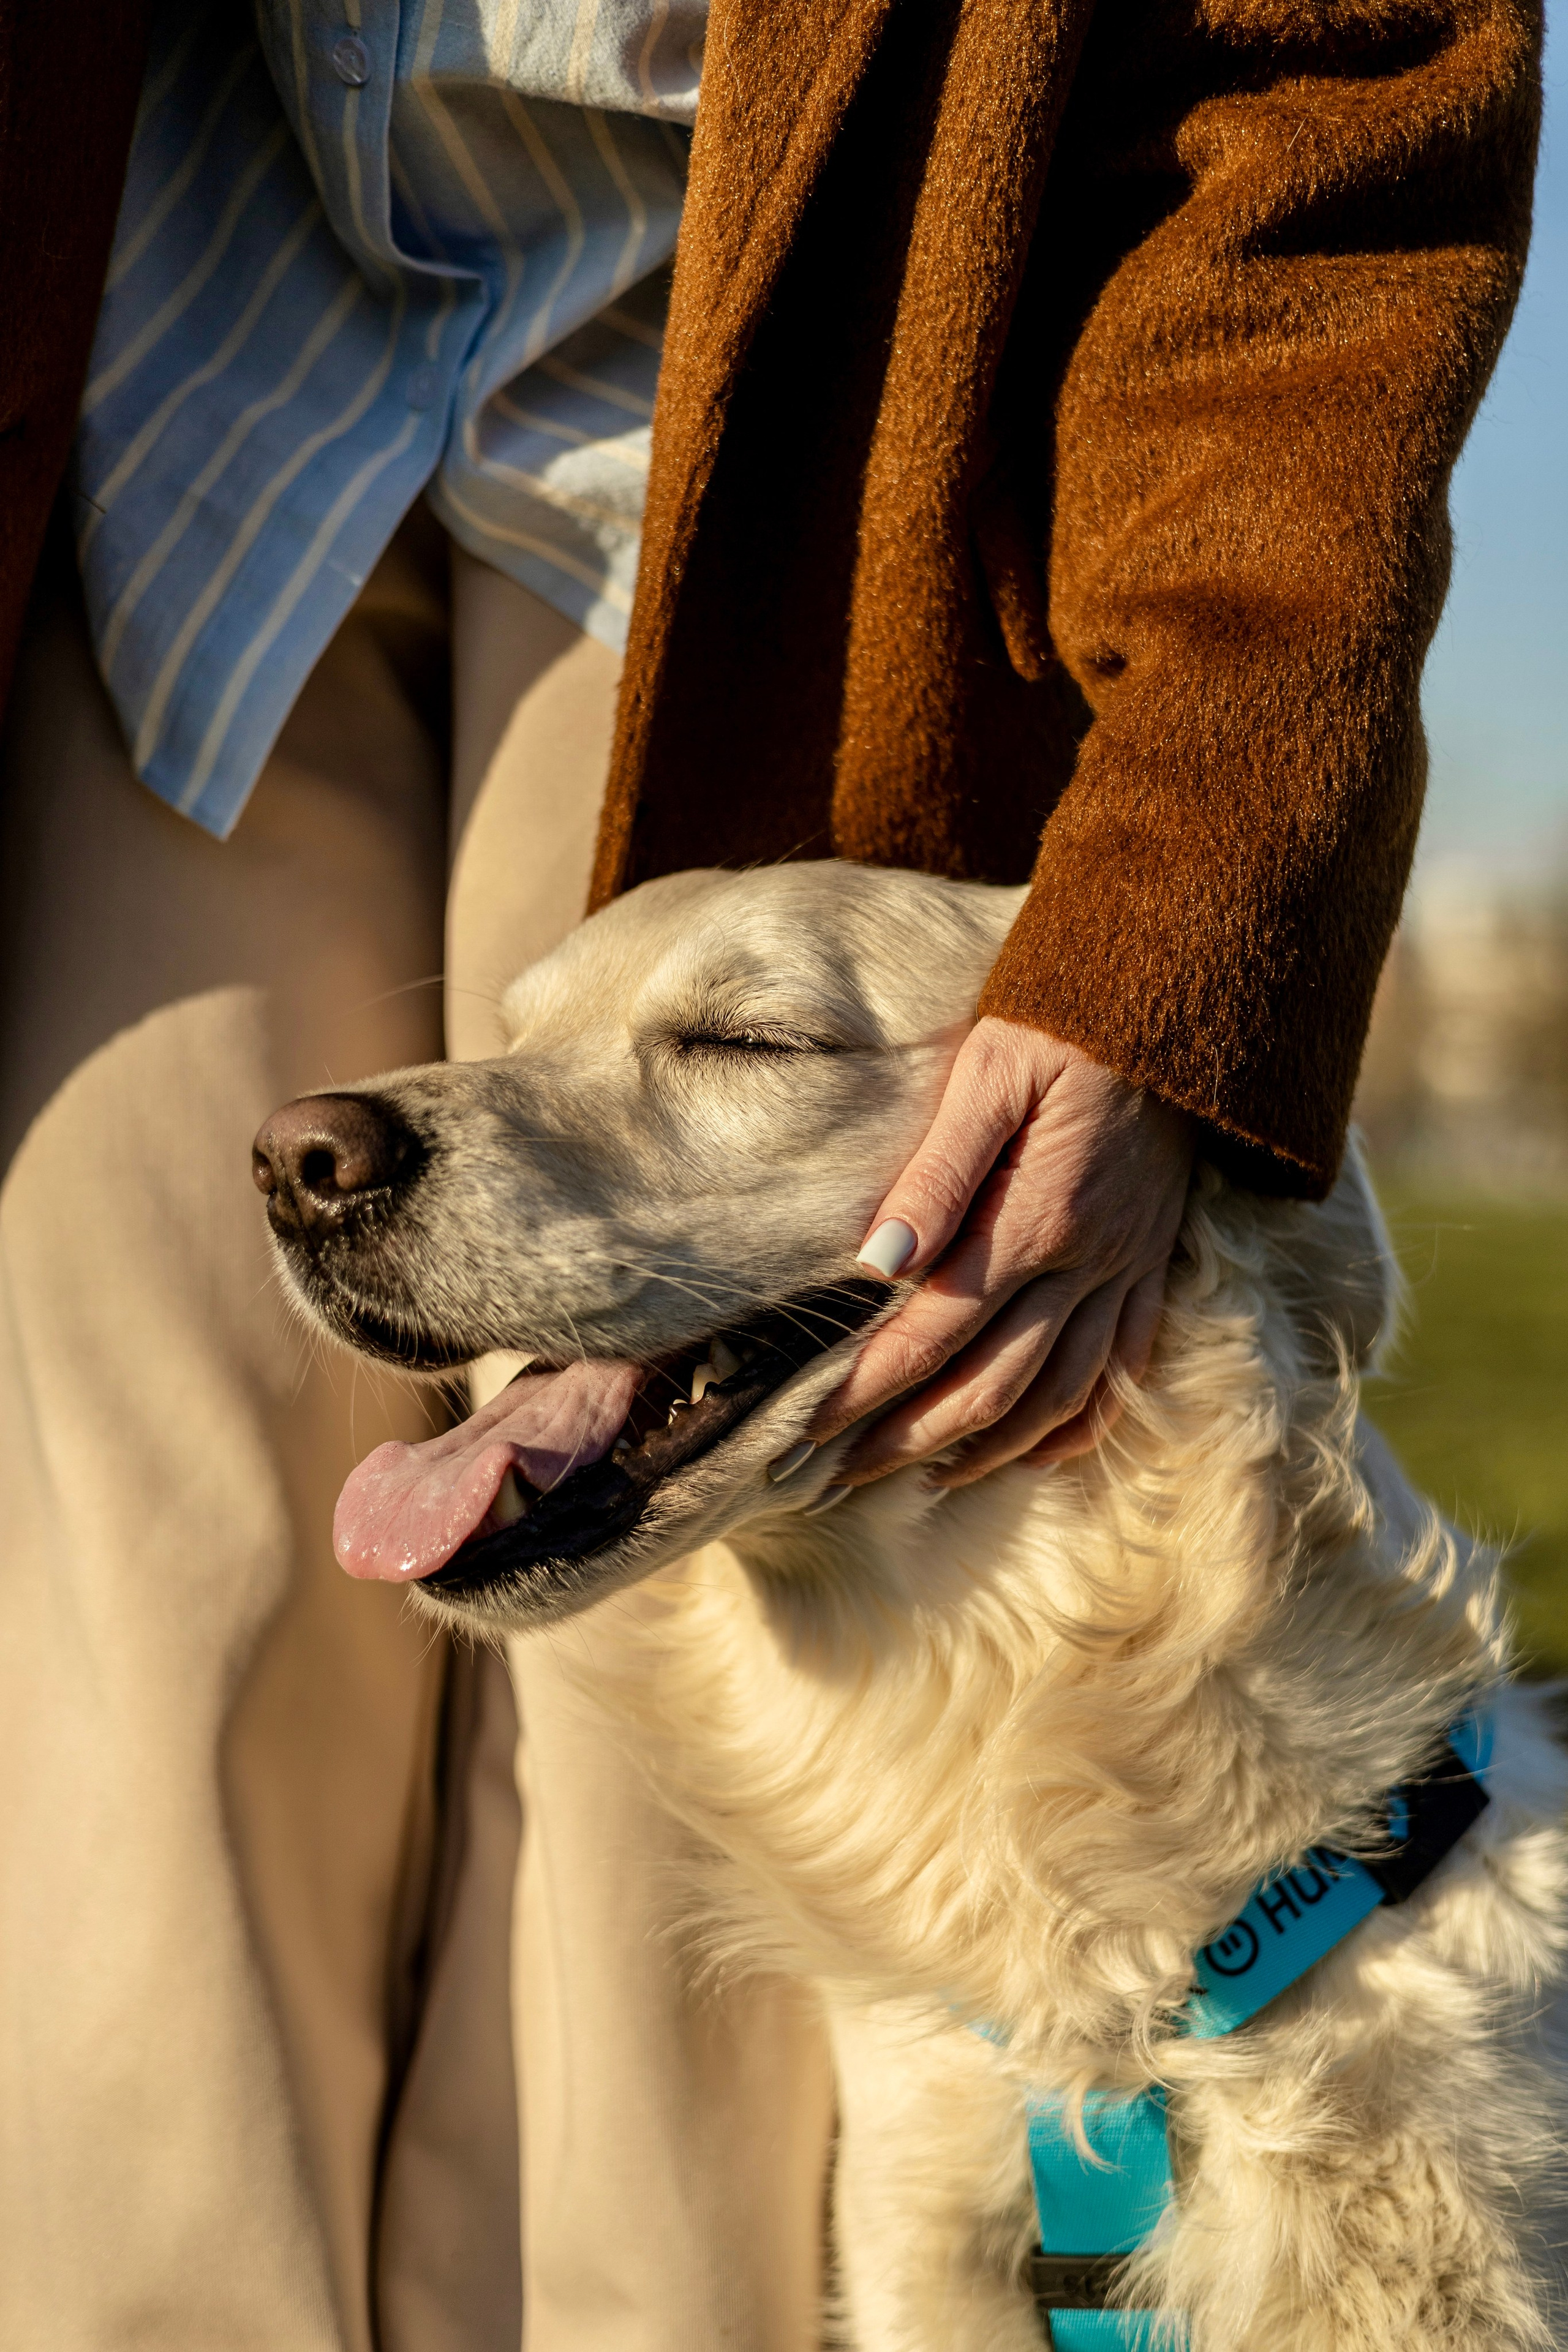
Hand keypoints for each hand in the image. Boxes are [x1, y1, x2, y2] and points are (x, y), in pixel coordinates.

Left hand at [812, 1019, 1194, 1485]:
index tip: (805, 1427)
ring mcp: (1128, 1273)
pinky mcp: (1153, 1270)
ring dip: (987, 1451)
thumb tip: (876, 1259)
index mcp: (1038, 1217)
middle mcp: (1089, 1263)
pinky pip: (1123, 1375)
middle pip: (992, 1385)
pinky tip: (1029, 1453)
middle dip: (910, 1439)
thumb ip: (936, 1171)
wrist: (1180, 1001)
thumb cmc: (1064, 1025)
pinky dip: (1076, 1428)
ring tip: (919, 1478)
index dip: (867, 1388)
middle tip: (839, 1474)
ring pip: (1059, 1398)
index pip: (936, 1330)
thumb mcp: (988, 1073)